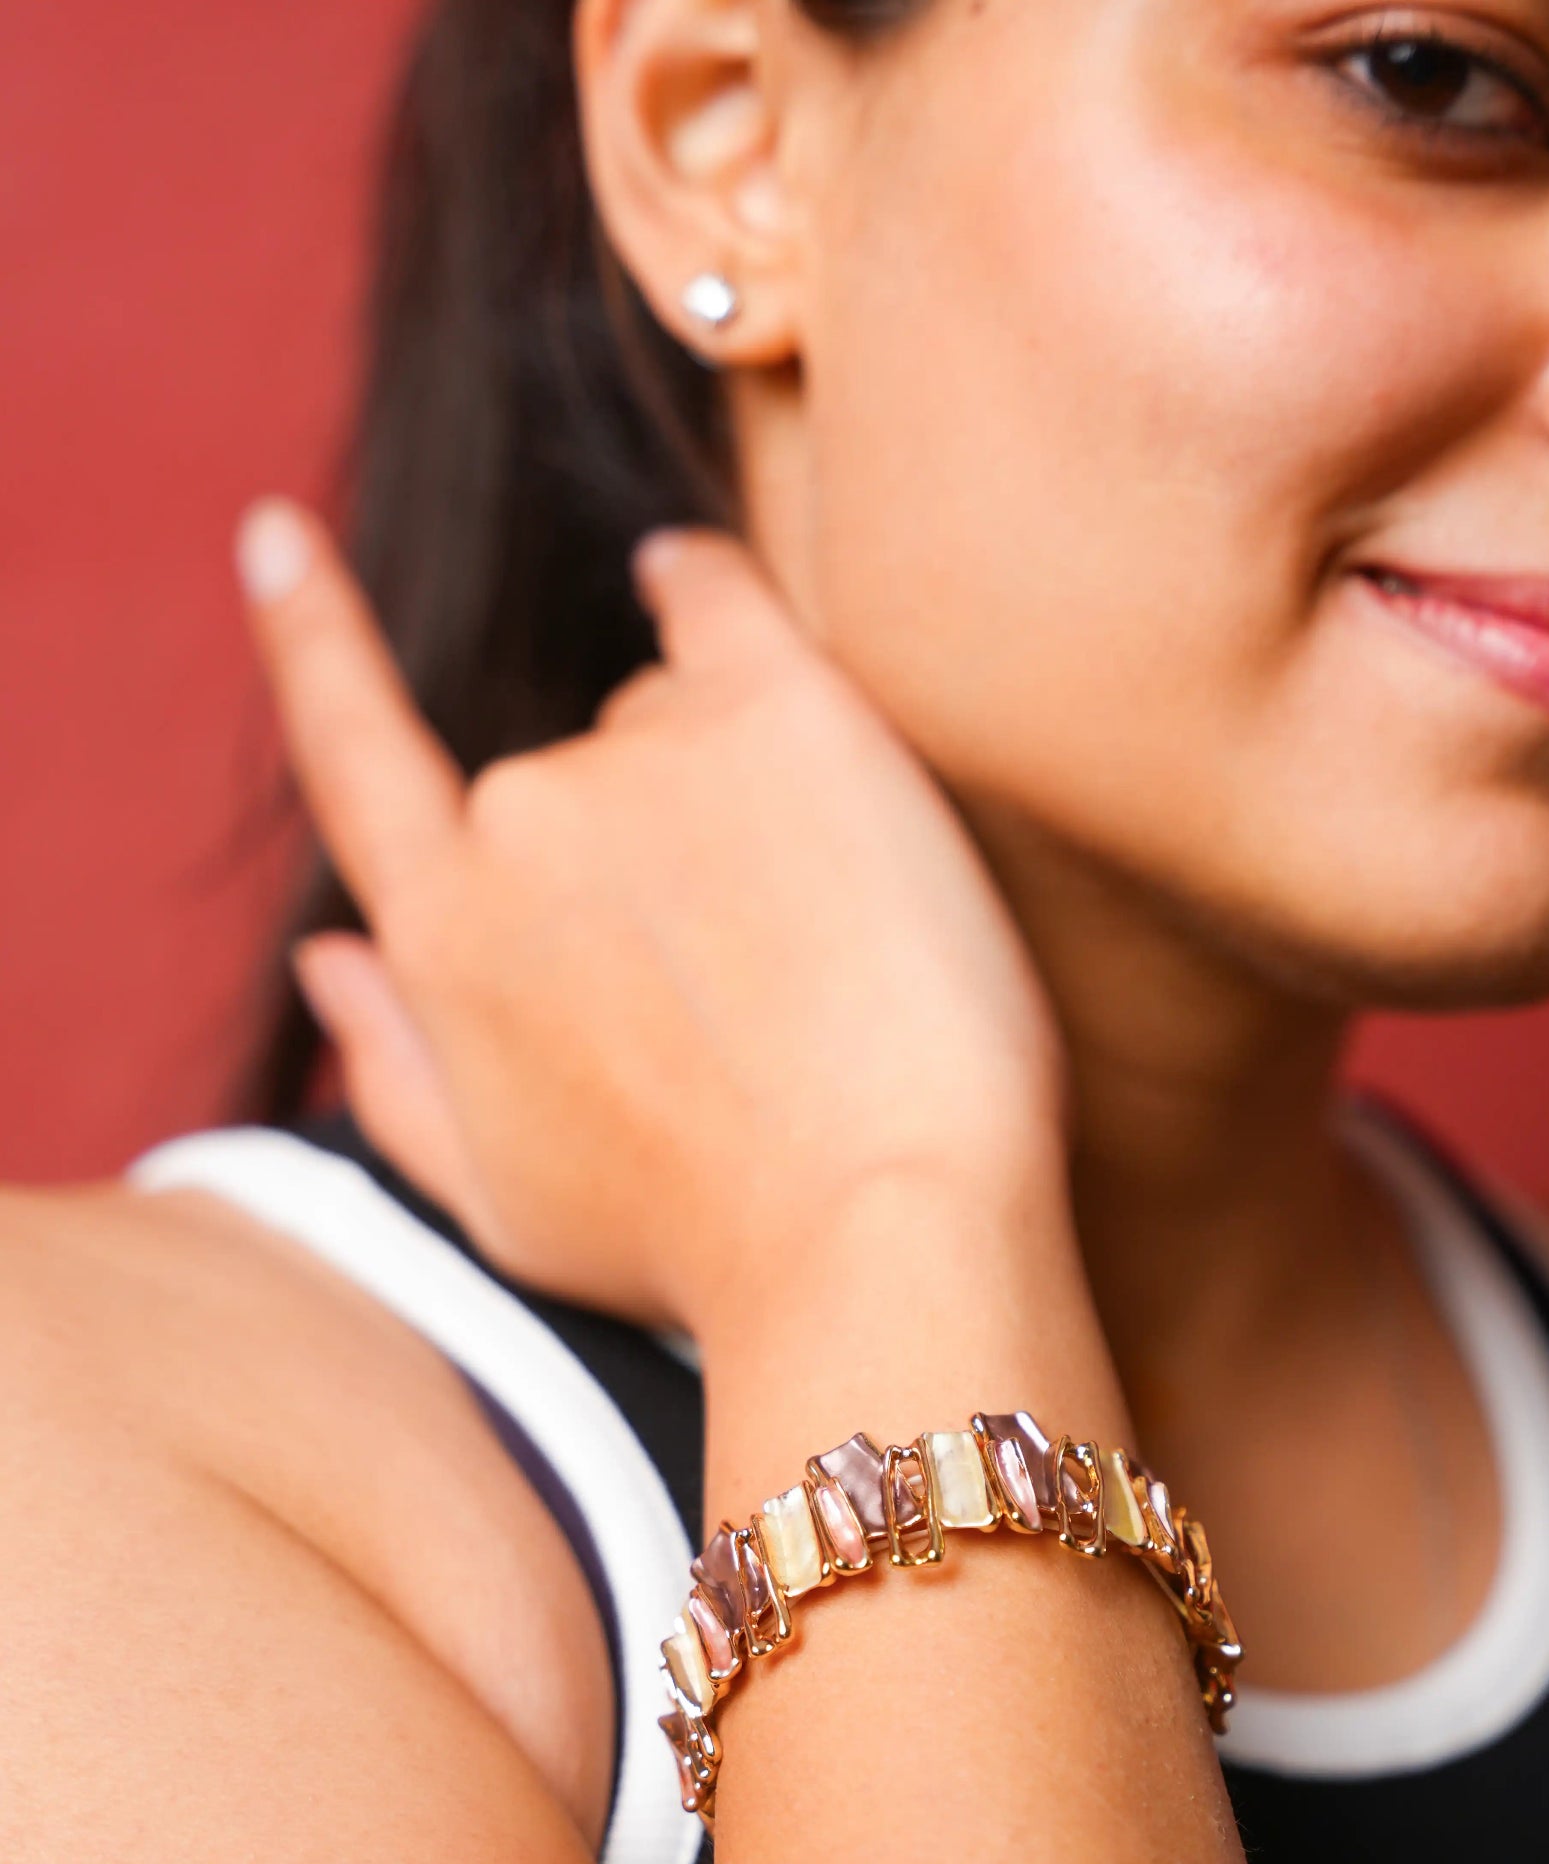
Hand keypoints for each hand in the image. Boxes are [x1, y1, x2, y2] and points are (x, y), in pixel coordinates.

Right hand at [237, 500, 1068, 1334]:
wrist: (877, 1230)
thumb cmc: (707, 1247)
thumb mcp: (507, 1206)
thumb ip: (398, 1074)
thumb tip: (325, 964)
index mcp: (445, 936)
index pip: (352, 751)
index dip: (312, 637)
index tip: (278, 537)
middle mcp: (519, 818)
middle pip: (583, 758)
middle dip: (662, 835)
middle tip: (771, 970)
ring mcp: (646, 753)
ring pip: (682, 714)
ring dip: (737, 782)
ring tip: (828, 936)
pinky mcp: (781, 711)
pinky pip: (724, 601)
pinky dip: (709, 588)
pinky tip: (698, 581)